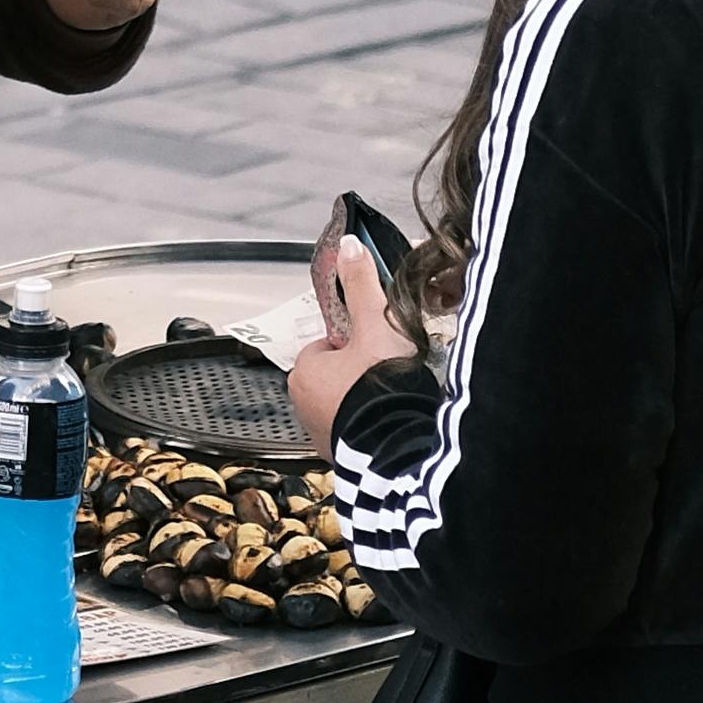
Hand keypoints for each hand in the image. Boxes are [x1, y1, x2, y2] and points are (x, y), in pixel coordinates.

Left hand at [287, 214, 410, 442]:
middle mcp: (304, 404)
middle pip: (335, 374)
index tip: (376, 345)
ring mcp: (321, 433)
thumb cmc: (380, 387)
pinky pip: (355, 432)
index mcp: (305, 370)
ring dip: (365, 400)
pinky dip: (370, 426)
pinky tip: (392, 420)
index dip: (354, 341)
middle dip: (359, 372)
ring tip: (393, 397)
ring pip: (344, 404)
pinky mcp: (341, 456)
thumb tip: (349, 246)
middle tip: (388, 371)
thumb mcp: (376, 324)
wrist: (398, 445)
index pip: (326, 345)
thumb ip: (362, 285)